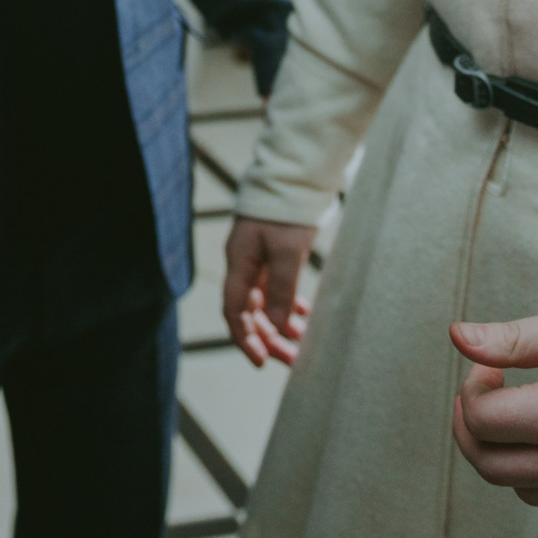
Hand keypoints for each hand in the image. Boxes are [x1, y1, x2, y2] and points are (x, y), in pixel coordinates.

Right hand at [221, 218, 313, 366]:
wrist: (296, 175)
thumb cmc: (288, 210)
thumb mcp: (287, 251)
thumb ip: (282, 290)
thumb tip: (278, 329)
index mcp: (240, 263)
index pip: (234, 311)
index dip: (245, 339)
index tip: (261, 362)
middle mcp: (244, 264)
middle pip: (250, 312)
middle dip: (268, 339)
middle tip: (291, 362)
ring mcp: (257, 259)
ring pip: (264, 303)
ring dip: (279, 326)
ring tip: (301, 345)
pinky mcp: (272, 253)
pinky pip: (275, 289)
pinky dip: (287, 306)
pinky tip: (303, 317)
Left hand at [450, 306, 537, 518]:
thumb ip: (513, 339)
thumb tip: (460, 338)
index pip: (480, 419)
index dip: (472, 389)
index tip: (490, 370)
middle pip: (489, 464)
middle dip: (471, 429)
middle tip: (481, 399)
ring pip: (521, 487)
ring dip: (508, 453)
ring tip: (522, 417)